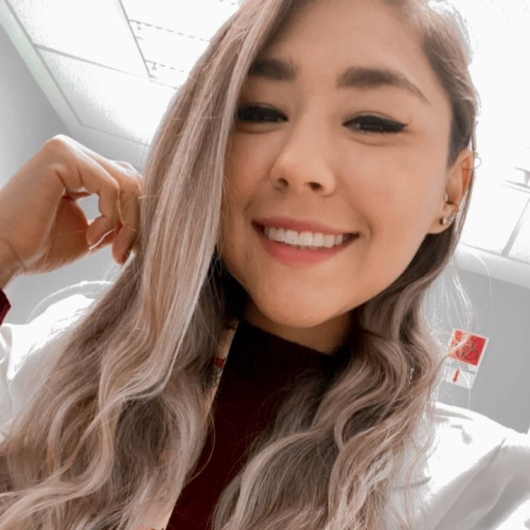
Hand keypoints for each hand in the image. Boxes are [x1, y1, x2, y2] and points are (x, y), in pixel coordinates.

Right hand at [0, 135, 142, 287]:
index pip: (128, 182)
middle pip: (132, 180)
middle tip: (122, 253)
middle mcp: (74, 152)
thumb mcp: (93, 232)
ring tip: (109, 248)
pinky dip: (110, 218)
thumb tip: (148, 215)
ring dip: (126, 223)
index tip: (127, 251)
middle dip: (135, 222)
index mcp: (80, 166)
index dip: (136, 217)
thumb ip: (118, 219)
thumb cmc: (39, 246)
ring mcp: (68, 150)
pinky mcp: (63, 156)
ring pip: (127, 183)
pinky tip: (91, 237)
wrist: (4, 254)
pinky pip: (111, 186)